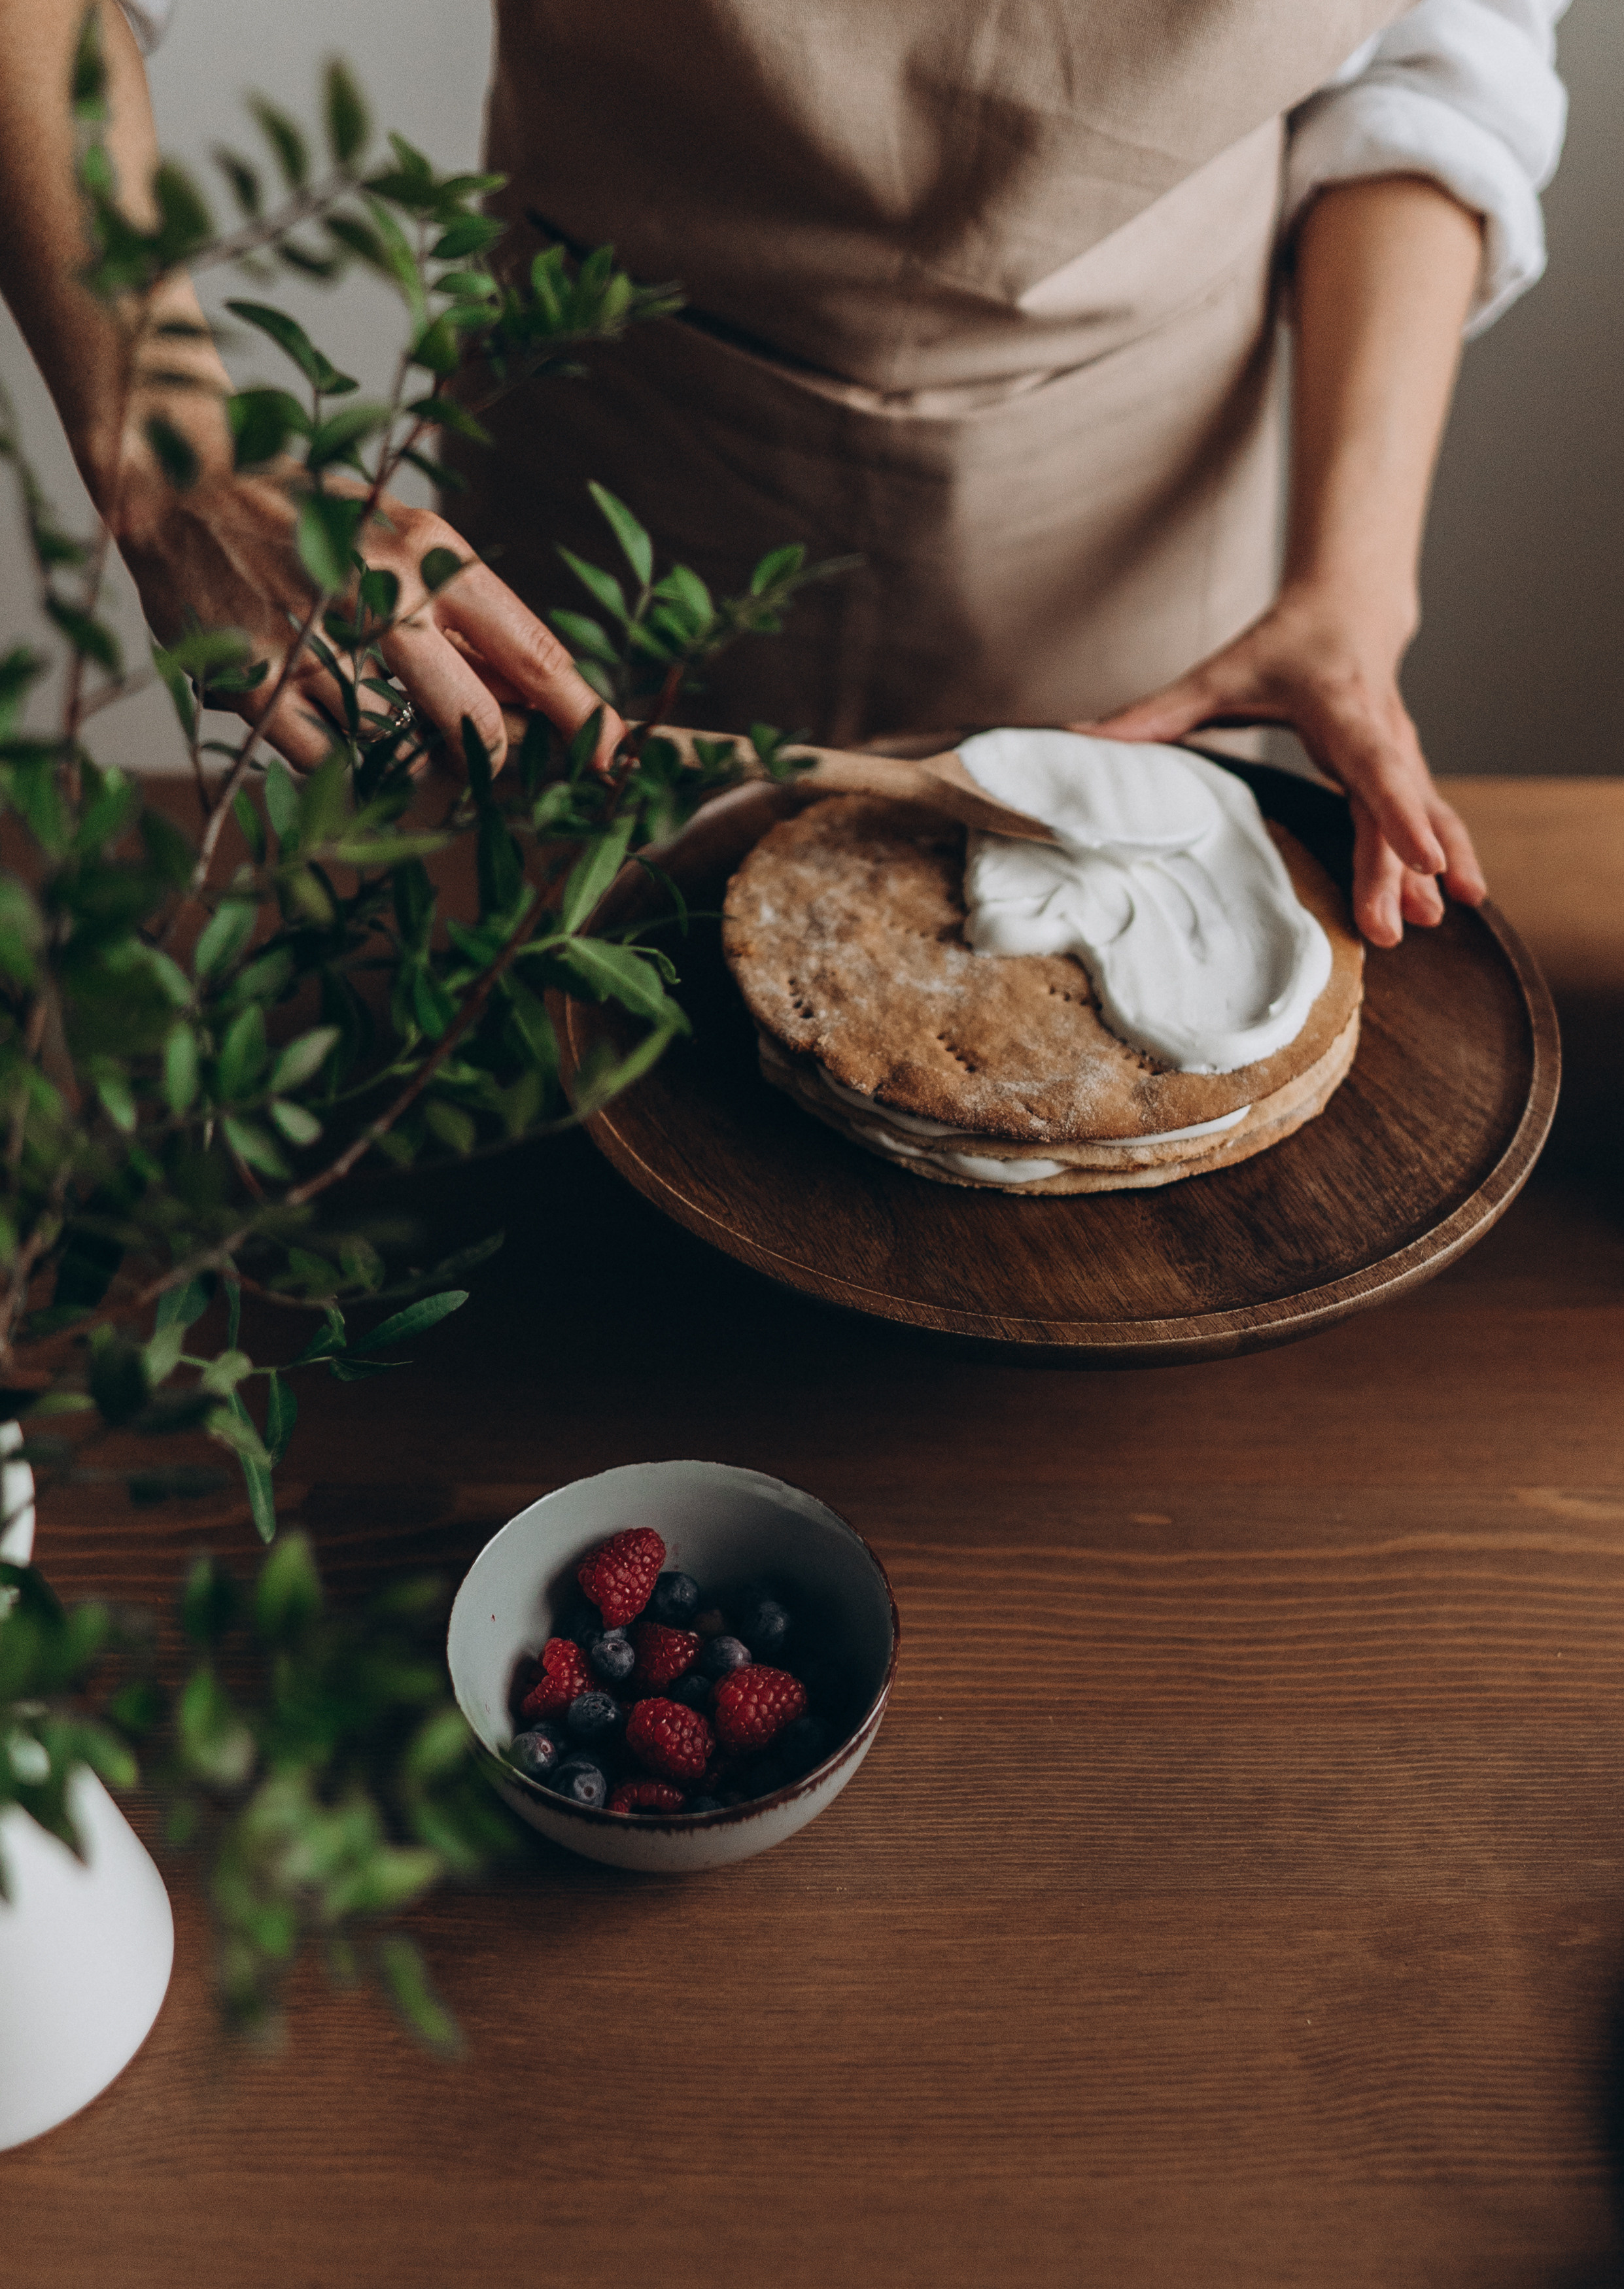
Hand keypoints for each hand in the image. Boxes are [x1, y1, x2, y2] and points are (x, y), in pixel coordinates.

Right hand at [109, 455, 620, 774]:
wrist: (181, 489)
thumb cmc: (309, 521)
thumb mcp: (400, 536)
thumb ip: (464, 613)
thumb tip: (539, 699)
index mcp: (434, 552)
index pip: (536, 654)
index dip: (586, 721)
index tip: (619, 761)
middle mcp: (384, 595)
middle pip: (480, 725)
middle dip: (491, 759)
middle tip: (478, 760)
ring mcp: (317, 645)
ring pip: (405, 756)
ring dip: (408, 760)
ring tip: (371, 710)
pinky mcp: (258, 686)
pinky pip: (332, 765)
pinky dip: (338, 760)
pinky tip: (317, 715)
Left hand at [1081, 584, 1485, 947]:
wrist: (1348, 607)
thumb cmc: (1283, 644)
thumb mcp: (1217, 673)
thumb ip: (1151, 713)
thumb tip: (1075, 740)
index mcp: (1341, 708)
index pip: (1375, 766)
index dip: (1398, 813)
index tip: (1421, 858)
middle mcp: (1381, 734)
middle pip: (1394, 808)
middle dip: (1398, 869)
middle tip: (1397, 929)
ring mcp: (1401, 754)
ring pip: (1422, 814)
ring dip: (1427, 872)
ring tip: (1434, 922)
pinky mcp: (1406, 771)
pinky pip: (1430, 816)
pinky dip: (1444, 858)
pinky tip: (1453, 902)